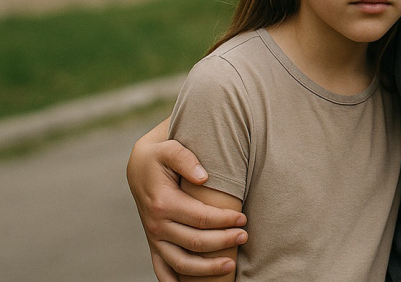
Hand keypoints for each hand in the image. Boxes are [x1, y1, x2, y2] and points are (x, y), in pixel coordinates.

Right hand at [126, 121, 247, 280]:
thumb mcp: (169, 148)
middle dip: (223, 242)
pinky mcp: (154, 243)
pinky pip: (162, 269)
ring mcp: (154, 237)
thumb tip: (204, 176)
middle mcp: (157, 224)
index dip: (223, 221)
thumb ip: (185, 158)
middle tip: (245, 236)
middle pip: (195, 242)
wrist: (139, 165)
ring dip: (206, 269)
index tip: (243, 219)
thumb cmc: (160, 154)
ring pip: (181, 263)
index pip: (200, 218)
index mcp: (163, 203)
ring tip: (231, 265)